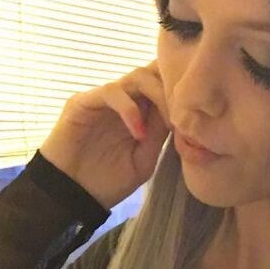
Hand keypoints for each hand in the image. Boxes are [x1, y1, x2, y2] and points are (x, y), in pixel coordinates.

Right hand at [39, 60, 171, 208]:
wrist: (71, 195)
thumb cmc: (107, 182)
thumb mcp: (144, 161)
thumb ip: (161, 136)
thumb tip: (182, 115)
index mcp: (140, 112)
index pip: (164, 85)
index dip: (182, 94)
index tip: (197, 115)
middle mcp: (124, 100)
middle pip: (155, 73)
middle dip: (174, 91)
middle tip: (185, 115)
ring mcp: (104, 98)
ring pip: (137, 77)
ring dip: (158, 95)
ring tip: (167, 122)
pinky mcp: (84, 102)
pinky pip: (112, 92)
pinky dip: (130, 109)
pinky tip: (138, 133)